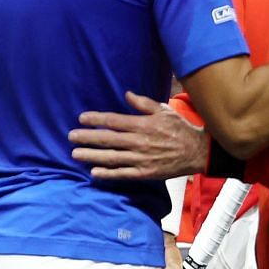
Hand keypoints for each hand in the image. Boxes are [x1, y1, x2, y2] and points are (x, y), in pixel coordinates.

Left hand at [71, 92, 208, 178]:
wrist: (197, 152)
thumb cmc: (180, 129)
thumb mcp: (163, 110)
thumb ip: (143, 103)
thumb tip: (126, 94)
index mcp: (143, 125)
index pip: (114, 121)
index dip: (96, 119)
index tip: (82, 118)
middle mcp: (140, 142)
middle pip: (108, 139)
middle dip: (87, 137)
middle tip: (71, 136)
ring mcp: (142, 159)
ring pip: (112, 157)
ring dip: (92, 155)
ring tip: (75, 154)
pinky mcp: (145, 173)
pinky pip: (123, 174)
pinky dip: (108, 173)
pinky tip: (94, 172)